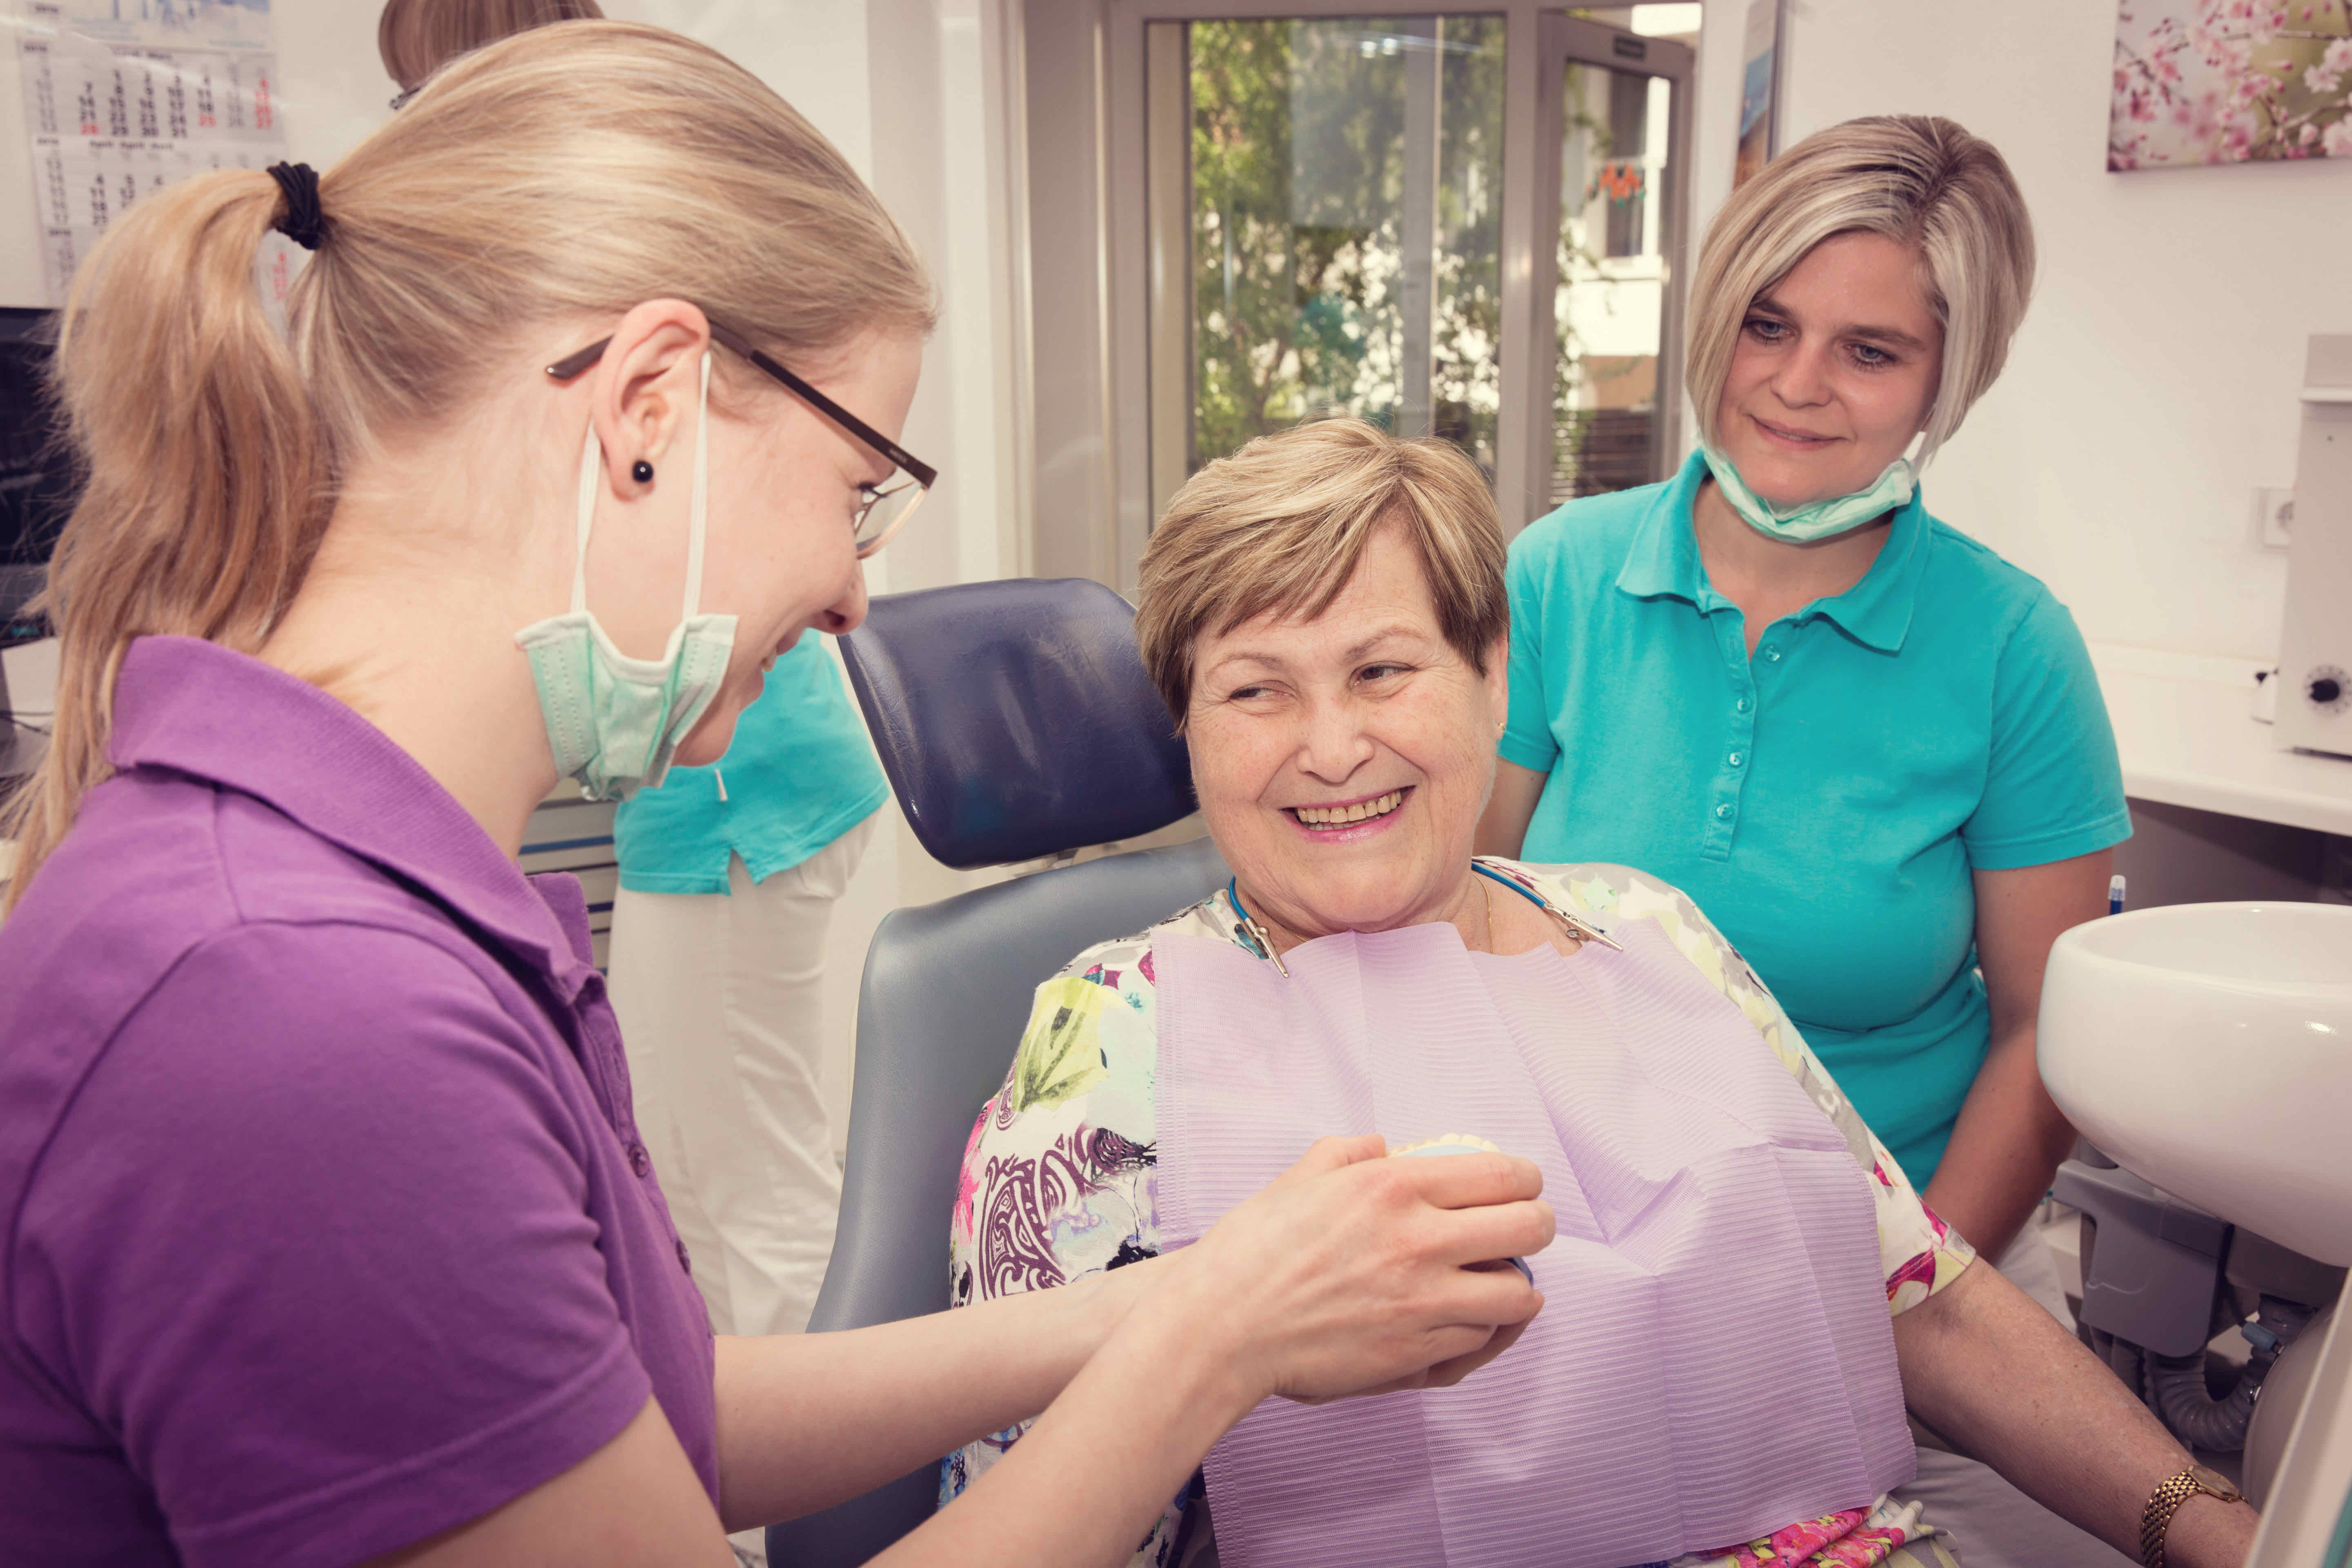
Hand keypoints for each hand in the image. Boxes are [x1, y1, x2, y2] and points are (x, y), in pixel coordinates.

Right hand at [1155, 1134, 1552, 1409]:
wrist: (1223, 1325)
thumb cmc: (1254, 1250)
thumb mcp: (1301, 1177)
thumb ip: (1349, 1152)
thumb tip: (1381, 1144)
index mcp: (1393, 1186)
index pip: (1503, 1174)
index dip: (1526, 1180)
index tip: (1523, 1186)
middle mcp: (1419, 1239)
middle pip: (1528, 1228)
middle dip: (1536, 1226)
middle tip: (1525, 1231)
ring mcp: (1422, 1301)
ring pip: (1518, 1295)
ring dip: (1516, 1286)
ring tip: (1503, 1283)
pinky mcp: (1415, 1353)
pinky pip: (1480, 1339)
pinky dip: (1483, 1329)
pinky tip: (1468, 1319)